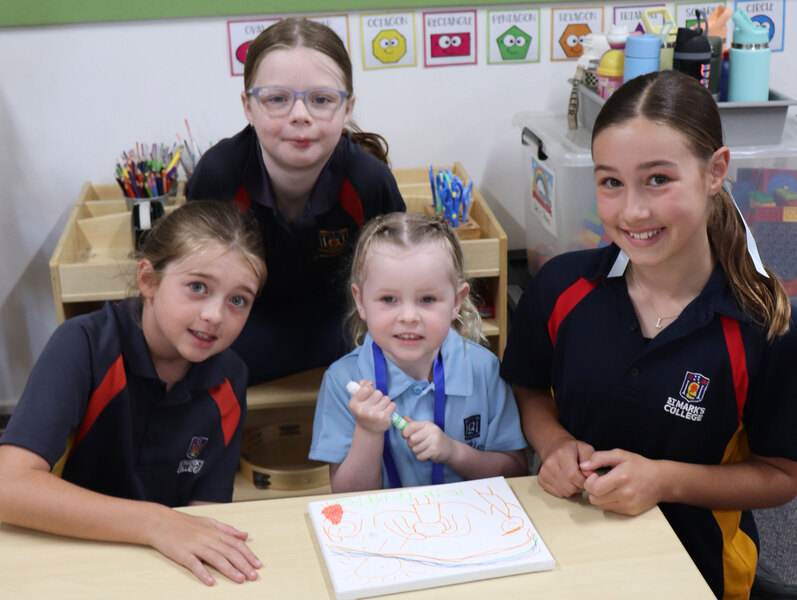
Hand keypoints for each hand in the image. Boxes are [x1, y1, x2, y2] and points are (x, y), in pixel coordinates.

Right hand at [147, 507, 261, 585]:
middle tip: (253, 576)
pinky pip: (194, 564)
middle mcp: (208, 538)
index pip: (236, 544)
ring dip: (229, 570)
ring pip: (216, 559)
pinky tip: (210, 582)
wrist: (160, 522)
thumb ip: (228, 529)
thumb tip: (245, 535)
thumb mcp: (209, 522)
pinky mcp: (182, 554)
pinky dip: (203, 573)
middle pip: (229, 552)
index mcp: (215, 531)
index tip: (258, 565)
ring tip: (240, 580)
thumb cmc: (185, 523)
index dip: (248, 554)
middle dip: (243, 565)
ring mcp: (195, 546)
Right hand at [348, 380, 394, 434]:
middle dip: (379, 397)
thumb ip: (362, 388)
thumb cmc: (364, 411)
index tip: (369, 394)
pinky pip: (392, 405)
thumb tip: (369, 382)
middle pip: (378, 393)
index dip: (370, 389)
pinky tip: (385, 412)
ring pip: (386, 398)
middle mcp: (362, 410)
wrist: (369, 430)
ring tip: (380, 409)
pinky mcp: (383, 418)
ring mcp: (373, 415)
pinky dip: (391, 407)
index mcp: (354, 404)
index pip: (367, 388)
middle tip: (375, 404)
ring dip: (385, 402)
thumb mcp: (359, 400)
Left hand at [401, 418, 455, 462]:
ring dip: (417, 451)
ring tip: (424, 449)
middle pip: (411, 439)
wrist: (450, 448)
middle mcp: (431, 431)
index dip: (404, 432)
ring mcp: (434, 441)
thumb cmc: (435, 438)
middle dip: (411, 444)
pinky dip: (421, 457)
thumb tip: (402, 418)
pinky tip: (427, 454)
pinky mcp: (435, 451)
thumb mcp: (426, 429)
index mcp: (427, 424)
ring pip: (415, 449)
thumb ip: (414, 424)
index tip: (404, 436)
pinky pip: (420, 456)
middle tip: (416, 444)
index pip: (411, 426)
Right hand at [537, 438, 594, 497]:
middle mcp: (550, 463)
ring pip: (564, 492)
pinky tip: (565, 481)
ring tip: (573, 479)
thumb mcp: (585, 448)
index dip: (584, 481)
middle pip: (570, 487)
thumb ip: (591, 459)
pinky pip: (557, 494)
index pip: (573, 476)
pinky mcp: (540, 479)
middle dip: (579, 486)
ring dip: (572, 489)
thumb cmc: (572, 449)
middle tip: (580, 478)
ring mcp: (543, 472)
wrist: (553, 446)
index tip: (587, 476)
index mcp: (561, 454)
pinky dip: (564, 491)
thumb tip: (590, 474)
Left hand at [581, 449, 662, 515]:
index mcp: (622, 478)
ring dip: (599, 497)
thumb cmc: (639, 466)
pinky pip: (611, 509)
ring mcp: (629, 505)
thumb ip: (599, 458)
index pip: (594, 488)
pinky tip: (615, 493)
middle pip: (595, 499)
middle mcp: (625, 494)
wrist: (661, 481)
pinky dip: (608, 502)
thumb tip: (583, 466)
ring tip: (606, 487)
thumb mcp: (620, 455)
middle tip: (598, 481)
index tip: (594, 475)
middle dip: (592, 490)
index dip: (589, 482)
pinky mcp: (631, 512)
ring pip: (601, 506)